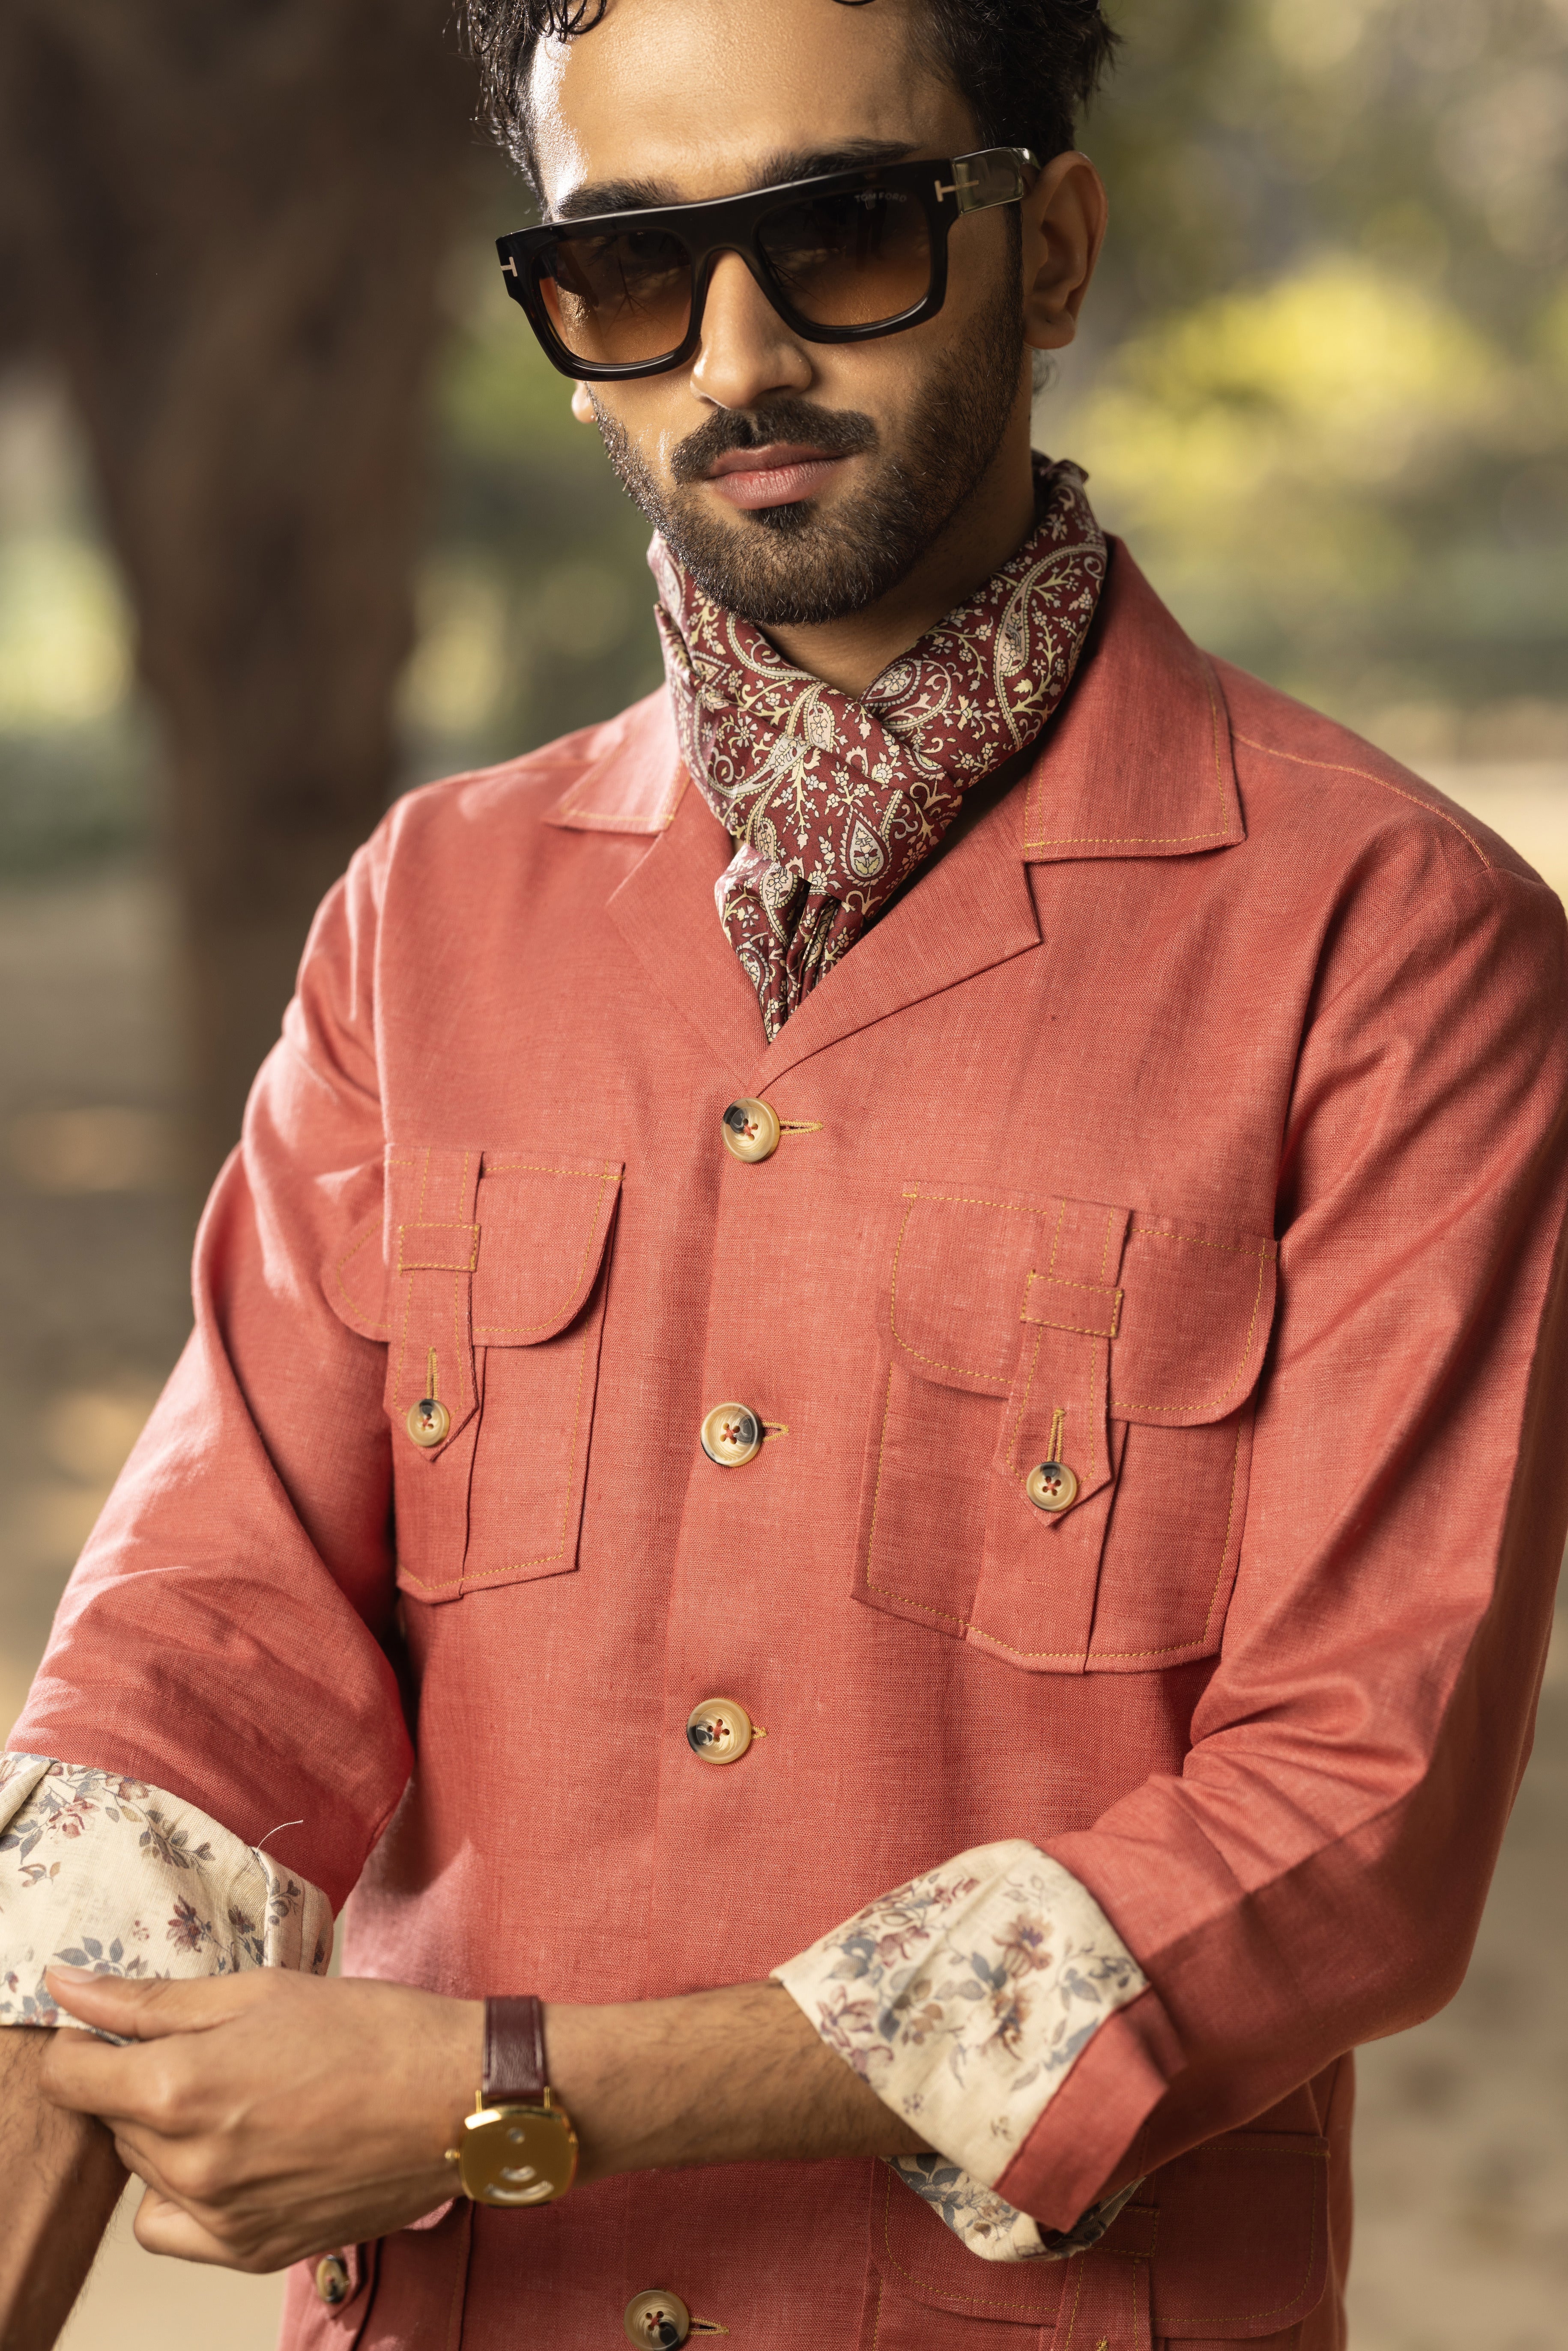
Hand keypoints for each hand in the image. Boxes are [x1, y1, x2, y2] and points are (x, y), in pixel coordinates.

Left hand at [39, 1966, 482, 2271]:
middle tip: (211, 2050)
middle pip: (111, 2120)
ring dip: (167, 2133)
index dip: (86, 2042)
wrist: (452, 2098)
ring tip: (239, 2097)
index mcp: (182, 2088)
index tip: (113, 2029)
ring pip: (143, 2170)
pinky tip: (235, 2155)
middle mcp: (188, 2163)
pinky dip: (184, 2193)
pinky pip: (171, 2228)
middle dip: (141, 2080)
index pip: (72, 2077)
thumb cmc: (369, 2031)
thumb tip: (68, 1988)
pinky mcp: (248, 2252)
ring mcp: (218, 2216)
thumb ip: (150, 2000)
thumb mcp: (257, 1990)